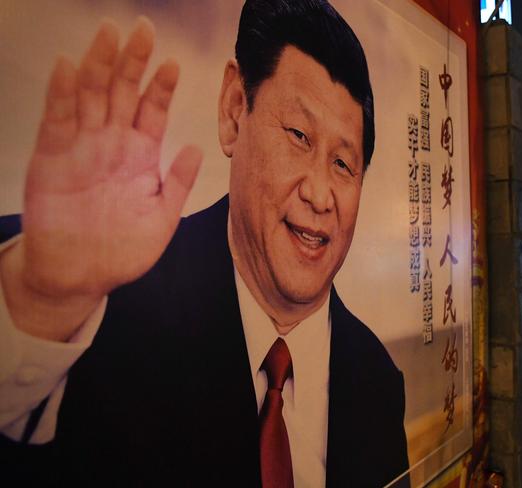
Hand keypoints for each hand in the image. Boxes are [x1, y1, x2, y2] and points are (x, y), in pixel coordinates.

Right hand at [0, 18, 201, 339]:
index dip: (161, 86)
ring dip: (98, 64)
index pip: (152, 111)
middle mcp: (111, 144)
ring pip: (89, 96)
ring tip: (110, 33)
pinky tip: (68, 66)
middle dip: (132, 61)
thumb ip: (177, 183)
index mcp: (140, 156)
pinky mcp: (51, 158)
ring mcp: (81, 148)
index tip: (173, 63)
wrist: (82, 276)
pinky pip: (57, 121)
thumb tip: (198, 148)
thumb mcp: (161, 218)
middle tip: (143, 28)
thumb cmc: (124, 250)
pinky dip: (61, 94)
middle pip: (121, 92)